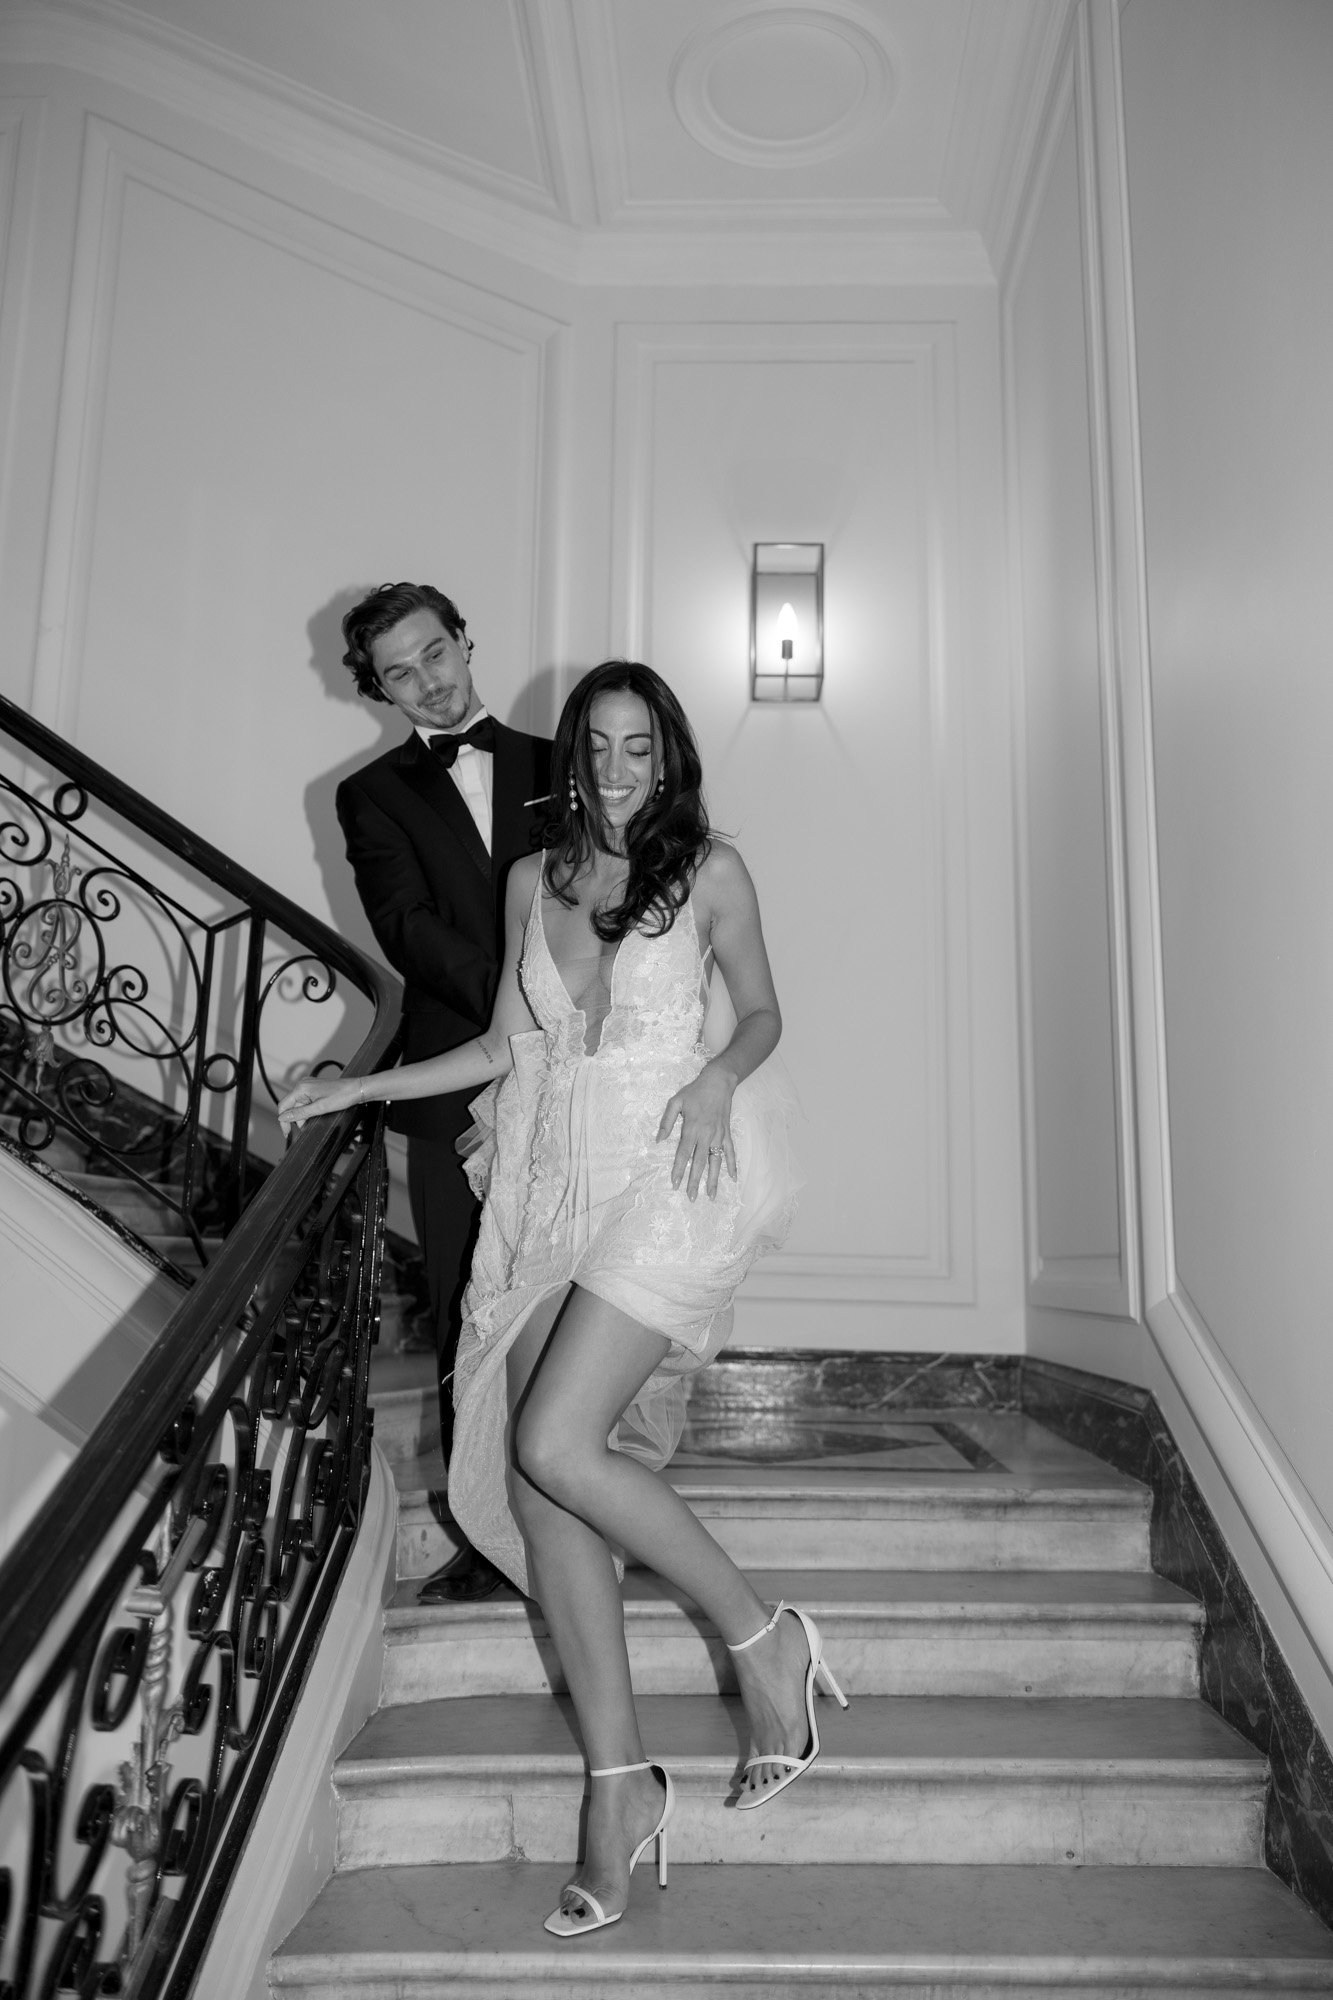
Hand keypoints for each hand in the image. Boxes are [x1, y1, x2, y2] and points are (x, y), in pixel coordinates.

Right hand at [277, 1071, 364, 1135]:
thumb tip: (283, 1117)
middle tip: (304, 1130)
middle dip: (296, 1119)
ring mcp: (309, 1086)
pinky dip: (309, 1111)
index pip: (283, 1105)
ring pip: (299, 1105)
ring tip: (313, 1122)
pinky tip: (315, 1115)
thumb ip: (299, 1114)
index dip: (283, 1121)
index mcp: (301, 1088)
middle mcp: (303, 1085)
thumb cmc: (342, 1096)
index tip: (287, 1132)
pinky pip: (306, 1102)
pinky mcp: (315, 1089)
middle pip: (291, 1106)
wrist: (356, 1089)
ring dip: (303, 1116)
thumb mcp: (319, 1109)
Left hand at [657, 1063, 736, 1200]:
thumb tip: (658, 1140)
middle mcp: (706, 1135)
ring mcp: (719, 1136)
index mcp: (692, 1128)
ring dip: (713, 1180)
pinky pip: (730, 1152)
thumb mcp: (675, 1101)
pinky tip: (733, 1178)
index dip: (679, 1170)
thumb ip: (666, 1121)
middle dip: (695, 1182)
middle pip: (699, 1163)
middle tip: (691, 1198)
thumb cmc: (695, 1092)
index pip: (683, 1154)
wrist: (718, 1082)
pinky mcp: (727, 1134)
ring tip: (711, 1196)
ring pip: (716, 1162)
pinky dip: (732, 1165)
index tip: (675, 1184)